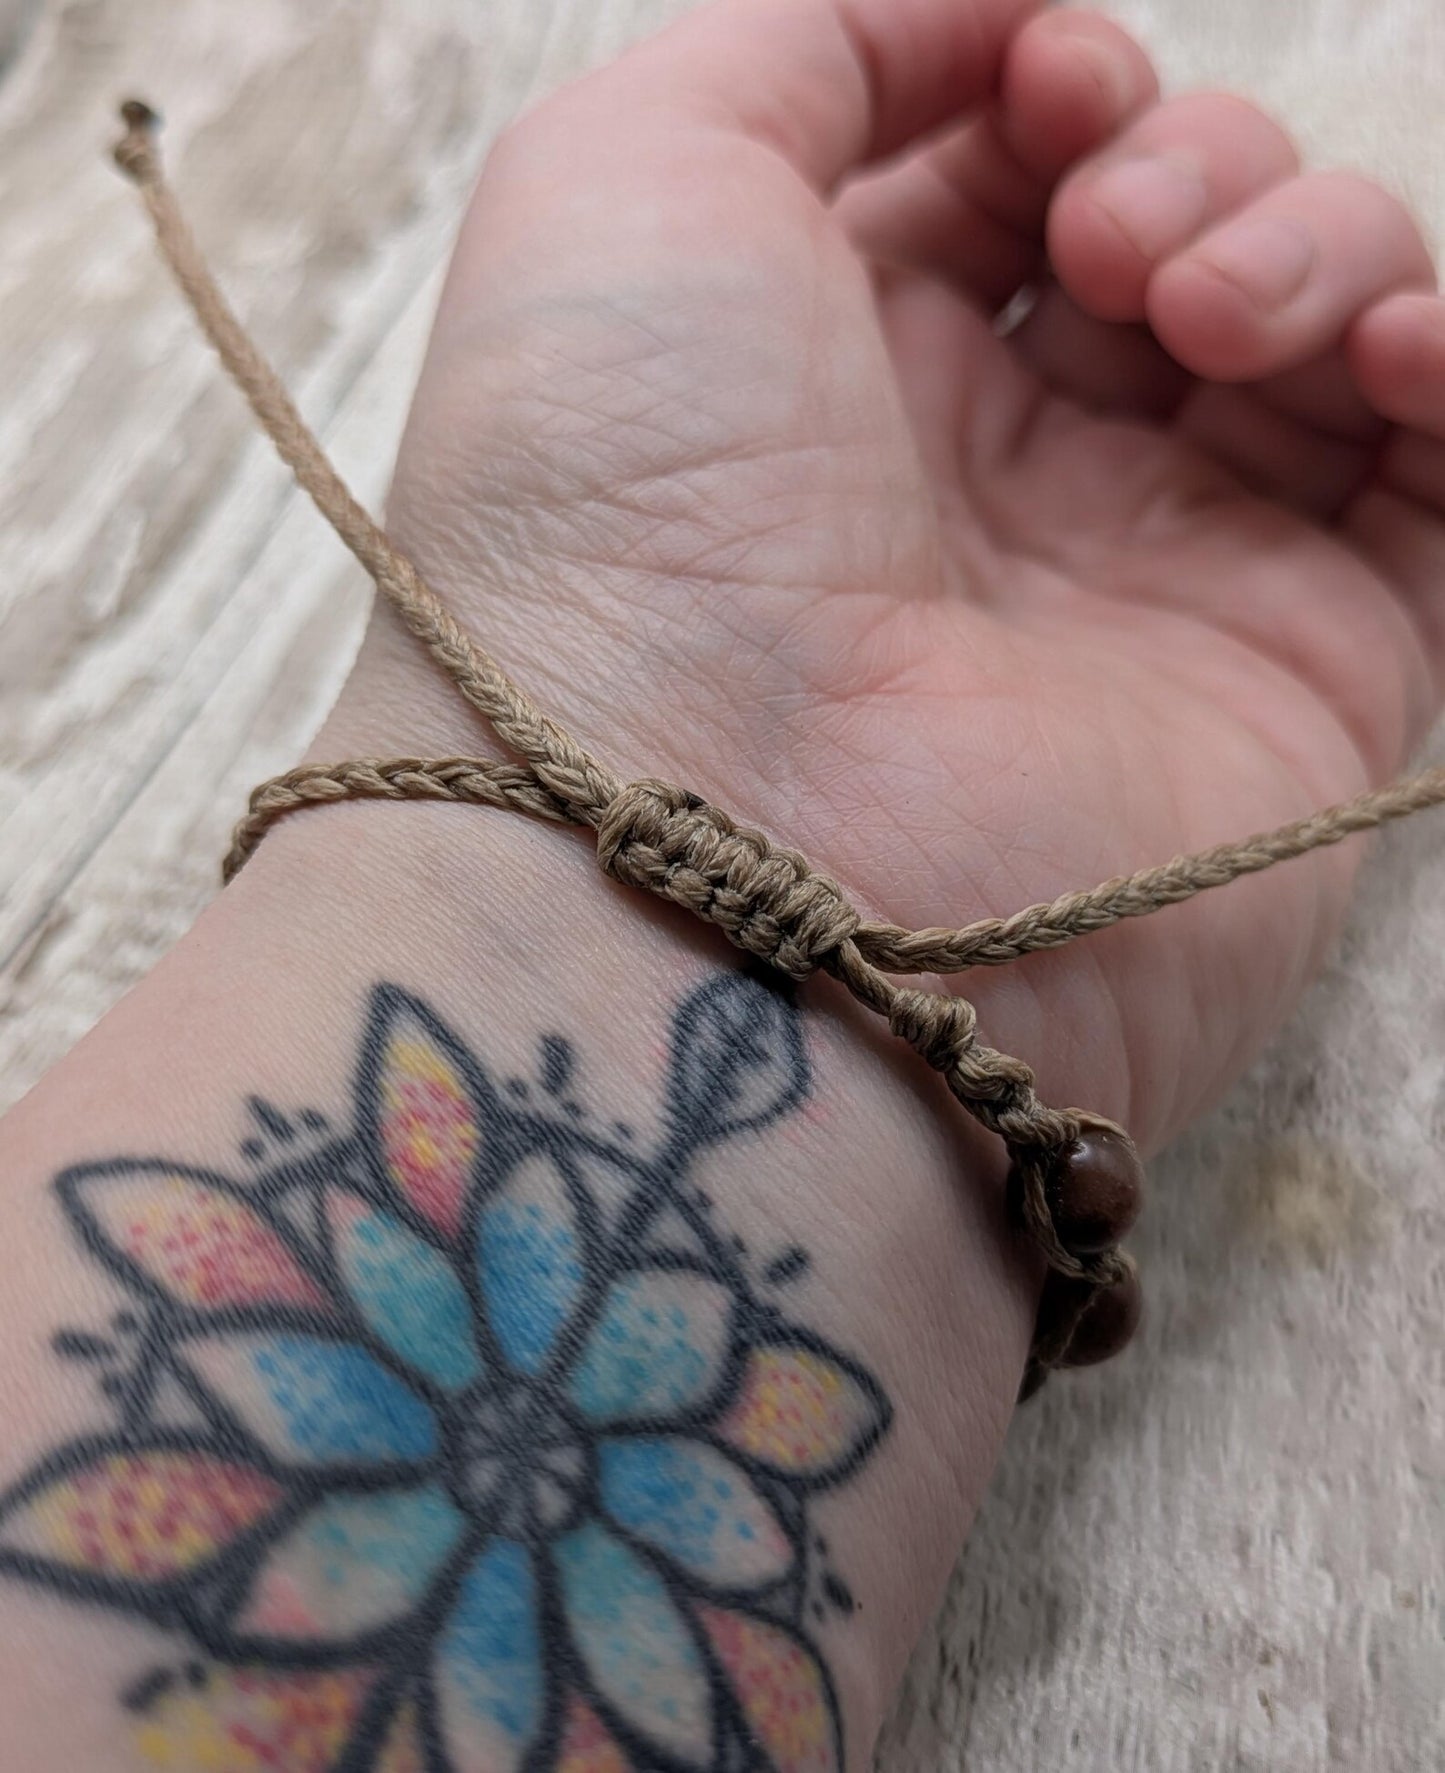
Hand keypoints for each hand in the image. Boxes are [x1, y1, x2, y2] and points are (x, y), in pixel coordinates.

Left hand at [326, 0, 1444, 1151]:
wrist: (712, 851)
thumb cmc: (617, 512)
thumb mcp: (627, 177)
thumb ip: (811, 34)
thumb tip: (1005, 9)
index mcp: (841, 366)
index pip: (1012, 171)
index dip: (1062, 81)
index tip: (1049, 90)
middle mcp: (994, 482)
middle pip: (1178, 240)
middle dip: (1186, 168)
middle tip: (1112, 243)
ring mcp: (1151, 586)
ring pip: (1321, 341)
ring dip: (1309, 247)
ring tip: (1206, 312)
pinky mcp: (1295, 690)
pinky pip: (1440, 494)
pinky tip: (1388, 354)